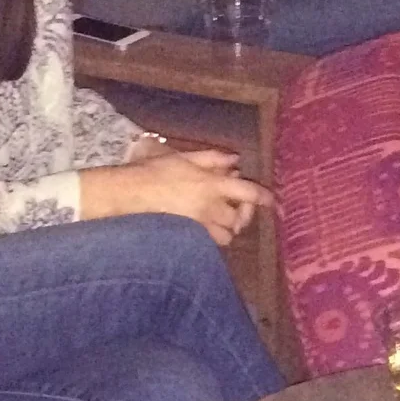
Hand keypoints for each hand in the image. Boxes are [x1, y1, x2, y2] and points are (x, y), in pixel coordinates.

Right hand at [83, 149, 271, 245]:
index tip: (271, 200)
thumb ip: (212, 158)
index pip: (248, 193)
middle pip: (239, 220)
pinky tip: (204, 227)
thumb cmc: (153, 171)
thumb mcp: (184, 157)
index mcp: (212, 184)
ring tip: (221, 219)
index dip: (263, 197)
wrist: (128, 194)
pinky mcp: (187, 238)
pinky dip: (212, 237)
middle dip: (242, 214)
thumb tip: (234, 160)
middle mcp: (210, 208)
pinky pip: (208, 243)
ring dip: (228, 229)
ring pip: (226, 236)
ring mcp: (199, 226)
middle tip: (238, 207)